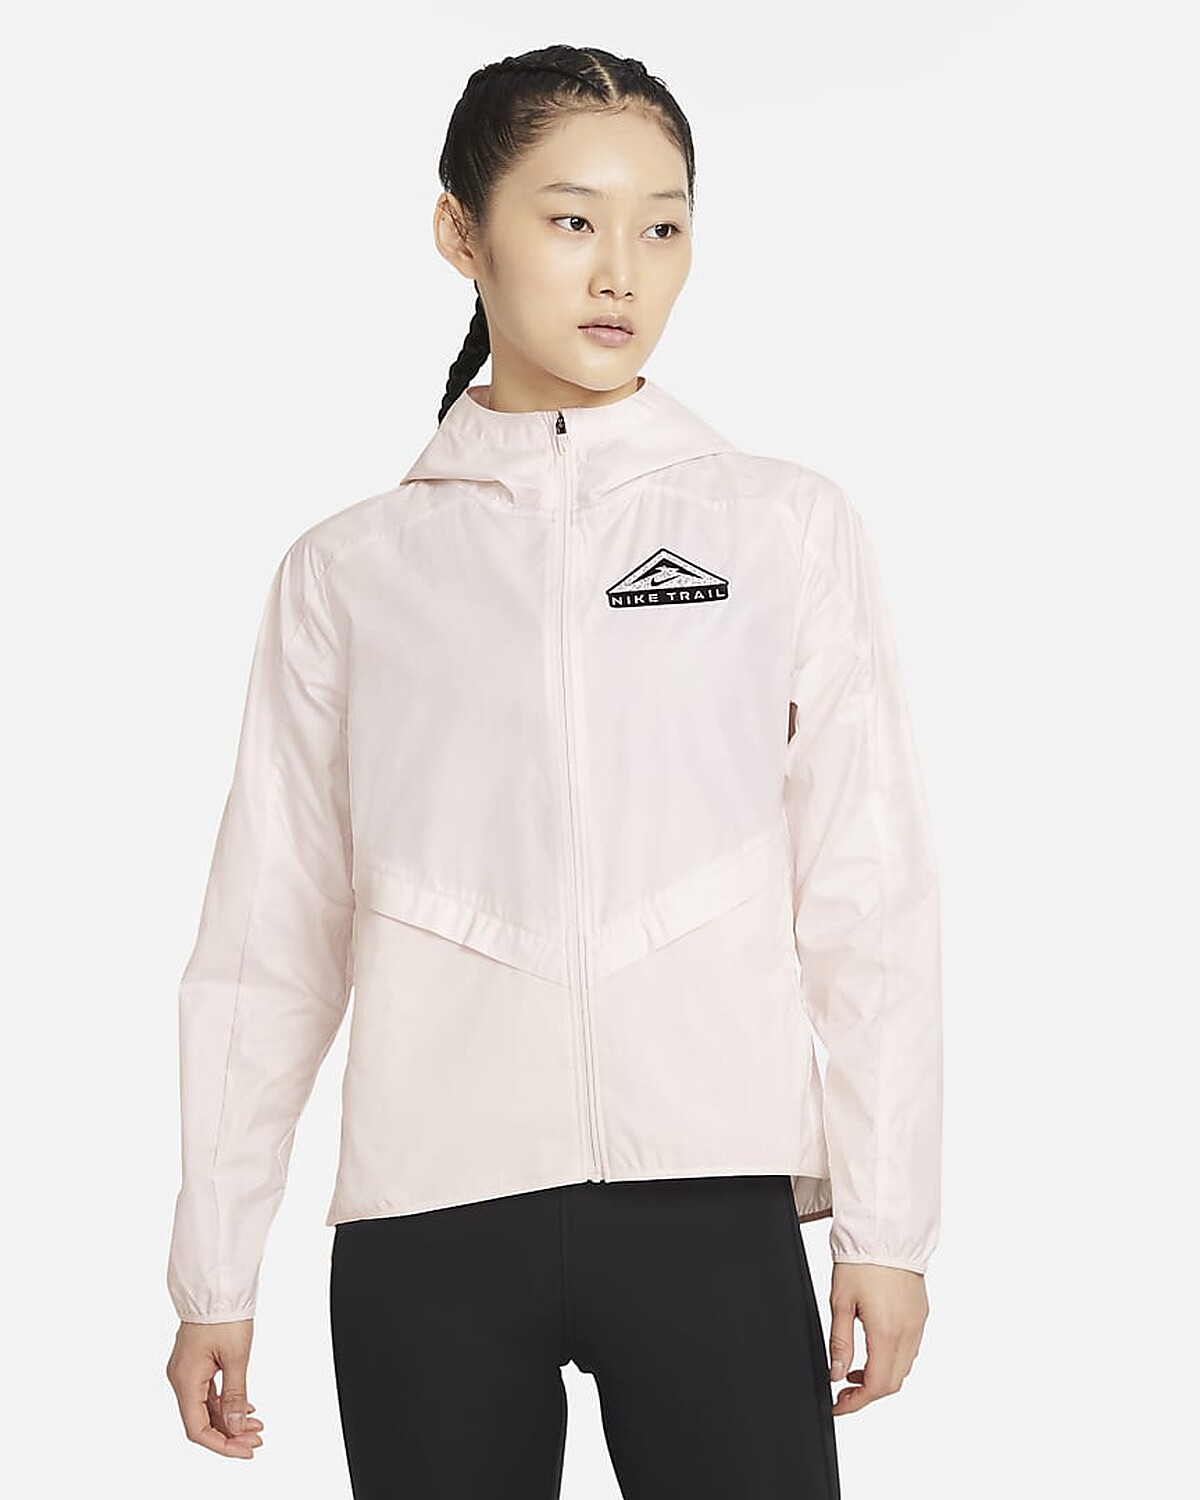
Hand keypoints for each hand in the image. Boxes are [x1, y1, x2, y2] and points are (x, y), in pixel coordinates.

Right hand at [165, 1318, 264, 1457]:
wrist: (216, 1285)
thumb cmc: (223, 1314)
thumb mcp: (236, 1357)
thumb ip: (235, 1395)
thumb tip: (237, 1427)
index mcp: (185, 1380)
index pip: (198, 1429)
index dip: (222, 1444)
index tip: (246, 1449)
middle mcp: (180, 1379)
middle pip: (201, 1420)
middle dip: (230, 1433)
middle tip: (257, 1439)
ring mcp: (186, 1371)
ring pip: (206, 1407)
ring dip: (230, 1418)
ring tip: (257, 1426)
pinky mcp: (194, 1363)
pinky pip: (207, 1392)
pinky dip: (225, 1402)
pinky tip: (245, 1408)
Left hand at [827, 1262, 928, 1414]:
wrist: (887, 1232)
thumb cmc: (861, 1261)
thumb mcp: (841, 1301)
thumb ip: (839, 1342)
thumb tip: (835, 1373)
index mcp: (887, 1332)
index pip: (876, 1385)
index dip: (856, 1401)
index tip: (838, 1405)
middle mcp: (908, 1332)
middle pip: (893, 1382)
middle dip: (867, 1393)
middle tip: (843, 1390)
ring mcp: (918, 1324)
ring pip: (904, 1368)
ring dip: (881, 1377)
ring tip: (854, 1370)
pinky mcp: (921, 1314)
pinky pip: (911, 1349)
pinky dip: (893, 1359)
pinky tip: (874, 1349)